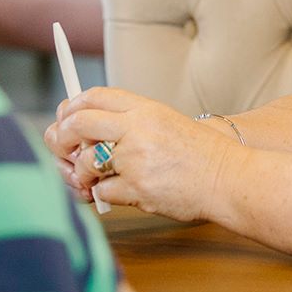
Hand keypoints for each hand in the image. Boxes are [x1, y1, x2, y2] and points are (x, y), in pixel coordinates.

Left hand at [44, 87, 239, 221]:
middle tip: (63, 149)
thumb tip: (85, 129)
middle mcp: (138, 129)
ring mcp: (136, 159)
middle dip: (62, 137)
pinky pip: (102, 191)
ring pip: (87, 162)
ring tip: (95, 179)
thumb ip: (130, 122)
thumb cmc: (201, 154)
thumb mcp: (166, 122)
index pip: (94, 96)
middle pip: (79, 124)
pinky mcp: (138, 188)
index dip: (72, 106)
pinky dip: (105, 195)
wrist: (229, 178)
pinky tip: (121, 192)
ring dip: (85, 174)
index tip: (65, 117)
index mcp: (145, 108)